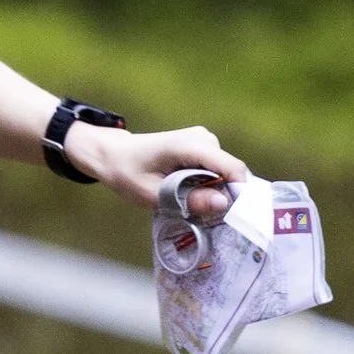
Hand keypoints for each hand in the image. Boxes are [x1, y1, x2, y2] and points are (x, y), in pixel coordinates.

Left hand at [67, 120, 249, 211]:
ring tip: (186, 199)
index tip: (231, 215)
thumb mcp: (154, 194)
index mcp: (190, 146)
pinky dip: (207, 183)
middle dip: (221, 194)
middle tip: (198, 211)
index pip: (232, 168)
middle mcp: (203, 138)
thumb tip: (223, 203)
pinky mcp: (204, 145)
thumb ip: (190, 200)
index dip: (238, 192)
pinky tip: (186, 189)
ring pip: (224, 173)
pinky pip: (216, 169)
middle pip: (230, 172)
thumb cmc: (128, 174)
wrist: (114, 155)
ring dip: (212, 190)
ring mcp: (205, 139)